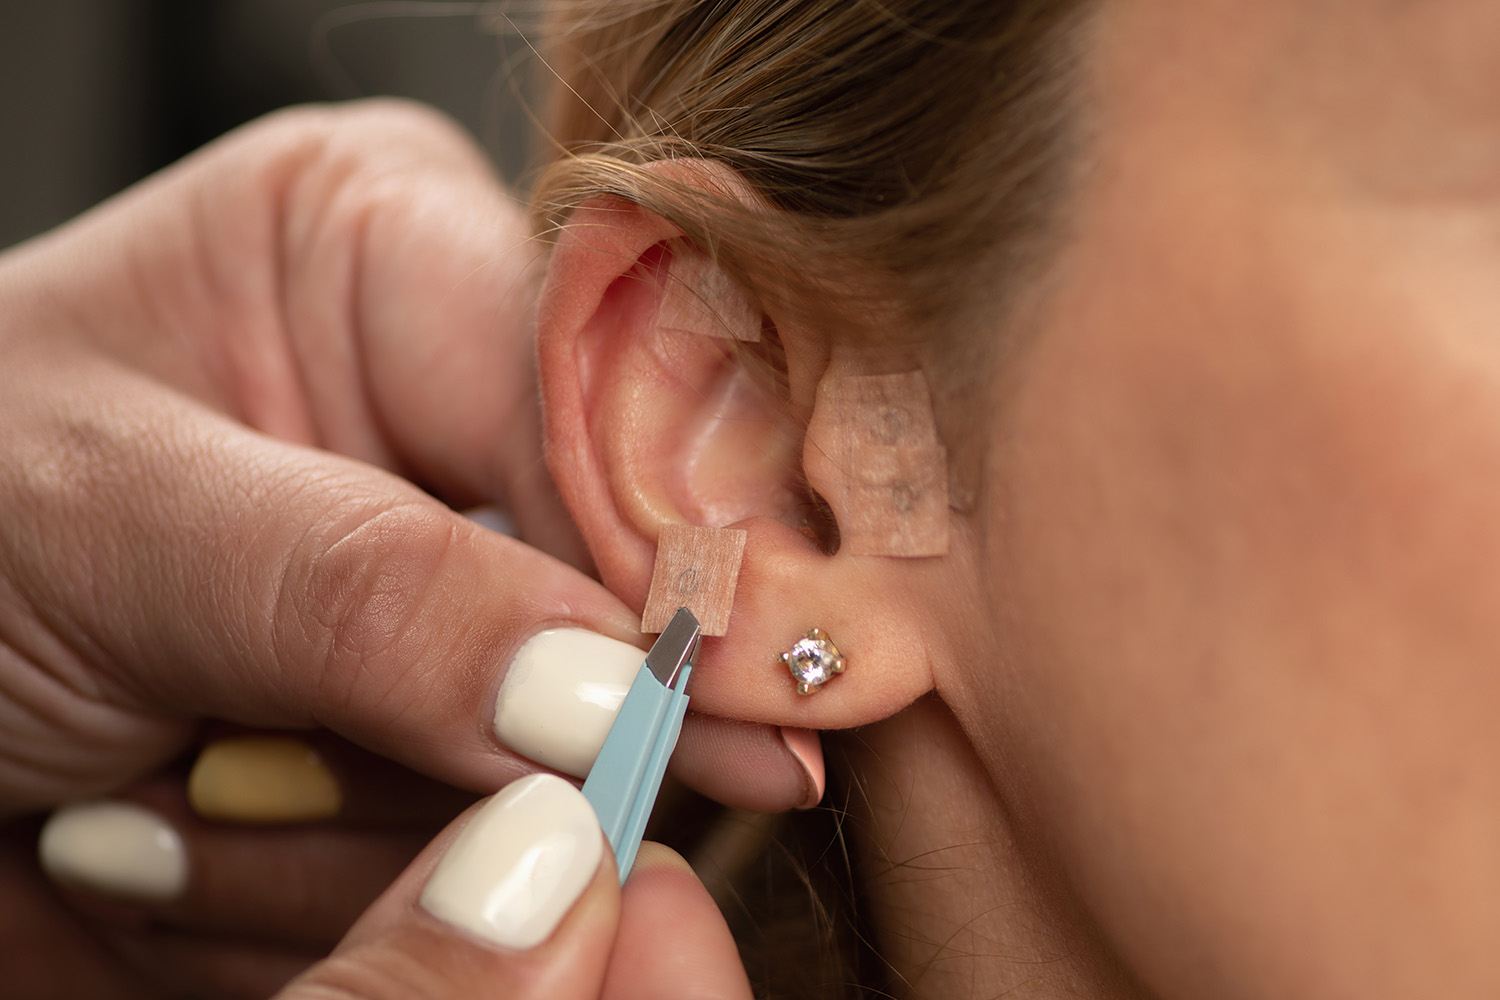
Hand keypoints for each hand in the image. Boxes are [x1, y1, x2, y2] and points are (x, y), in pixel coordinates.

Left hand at [0, 100, 818, 990]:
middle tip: (437, 814)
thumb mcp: (106, 513)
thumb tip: (604, 691)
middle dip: (497, 727)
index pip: (608, 391)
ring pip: (551, 742)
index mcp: (387, 251)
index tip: (694, 697)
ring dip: (366, 832)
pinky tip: (182, 844)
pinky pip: (482, 838)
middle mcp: (446, 411)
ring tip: (168, 806)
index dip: (664, 550)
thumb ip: (368, 586)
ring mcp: (450, 587)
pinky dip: (346, 886)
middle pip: (609, 583)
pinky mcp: (427, 733)